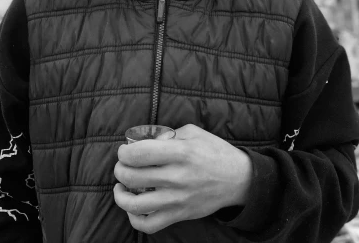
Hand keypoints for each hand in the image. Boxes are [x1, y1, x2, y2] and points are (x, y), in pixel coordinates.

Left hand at [113, 124, 252, 233]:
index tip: (125, 150)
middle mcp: (177, 177)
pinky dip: (134, 218)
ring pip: (135, 205)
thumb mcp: (194, 133)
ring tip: (121, 187)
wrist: (238, 179)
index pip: (139, 154)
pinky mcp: (180, 215)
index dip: (124, 152)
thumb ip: (168, 135)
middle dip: (120, 169)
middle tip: (123, 165)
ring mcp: (177, 199)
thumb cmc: (214, 152)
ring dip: (121, 195)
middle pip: (132, 177)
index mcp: (181, 153)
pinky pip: (149, 224)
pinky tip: (133, 207)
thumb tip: (145, 142)